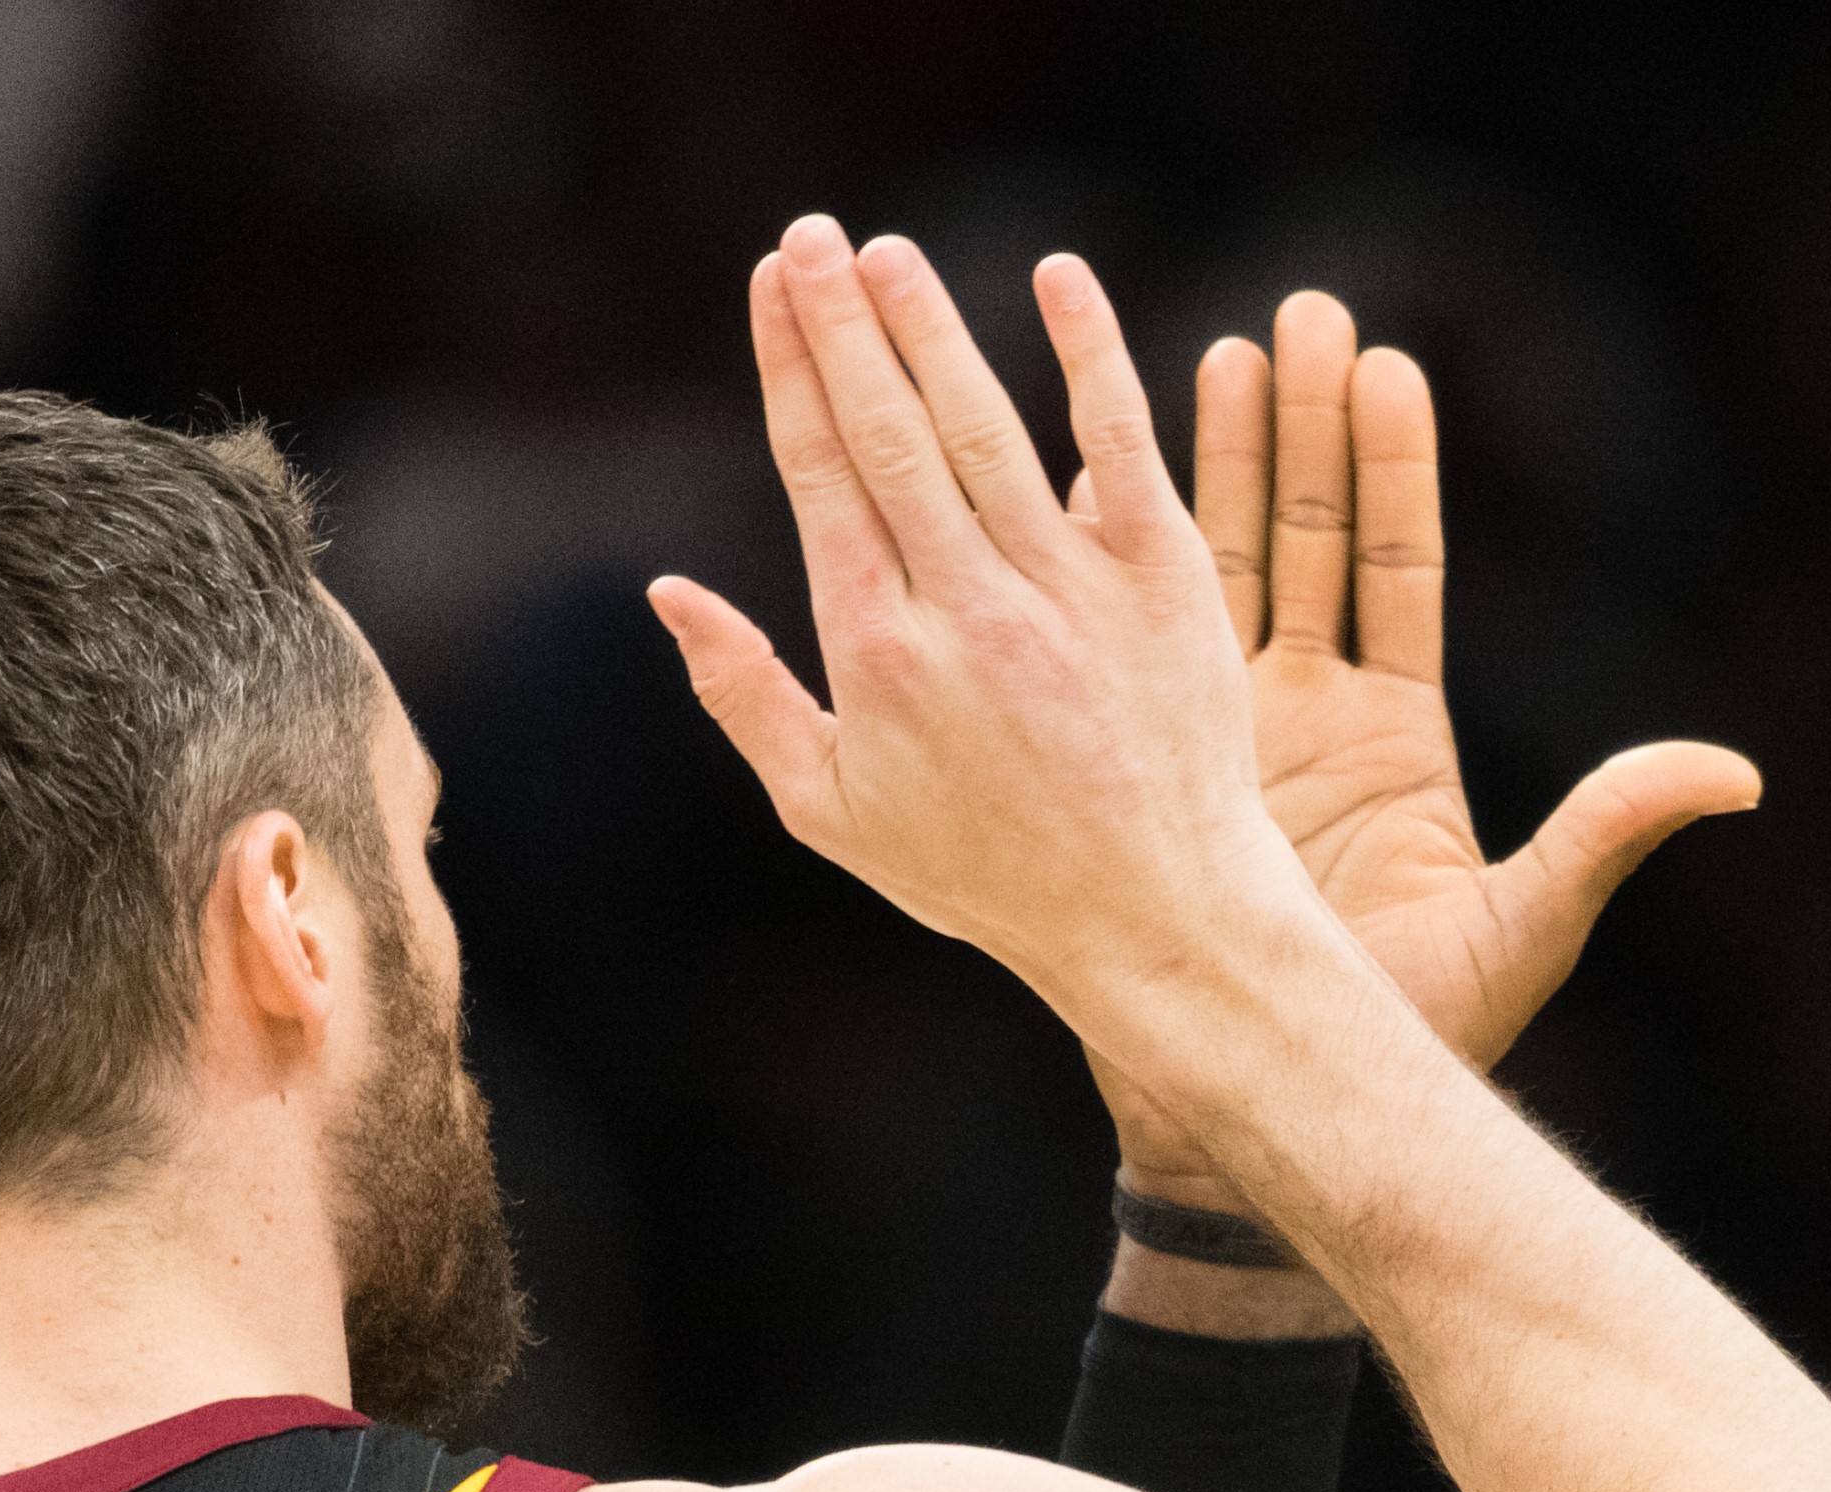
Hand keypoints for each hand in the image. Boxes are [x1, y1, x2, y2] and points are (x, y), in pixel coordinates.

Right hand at [651, 220, 1298, 1017]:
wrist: (1154, 915)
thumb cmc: (990, 873)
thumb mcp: (835, 811)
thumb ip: (744, 696)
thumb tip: (667, 593)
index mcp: (876, 649)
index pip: (820, 474)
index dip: (791, 370)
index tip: (771, 288)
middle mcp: (964, 607)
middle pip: (886, 431)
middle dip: (841, 322)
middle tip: (811, 236)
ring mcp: (1067, 589)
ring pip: (984, 426)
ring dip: (932, 327)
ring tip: (889, 252)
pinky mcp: (1163, 582)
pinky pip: (1121, 445)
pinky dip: (1090, 357)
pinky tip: (1058, 278)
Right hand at [1099, 293, 1758, 1200]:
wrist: (1283, 1103)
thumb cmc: (1409, 1039)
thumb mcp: (1526, 927)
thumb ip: (1611, 832)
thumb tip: (1738, 774)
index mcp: (1400, 743)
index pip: (1399, 571)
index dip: (1393, 470)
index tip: (1391, 369)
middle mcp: (1316, 720)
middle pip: (1311, 540)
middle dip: (1308, 426)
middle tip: (1309, 314)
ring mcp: (1232, 736)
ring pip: (1228, 566)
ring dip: (1224, 460)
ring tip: (1228, 348)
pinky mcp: (1166, 765)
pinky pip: (1150, 634)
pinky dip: (1134, 550)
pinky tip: (1109, 460)